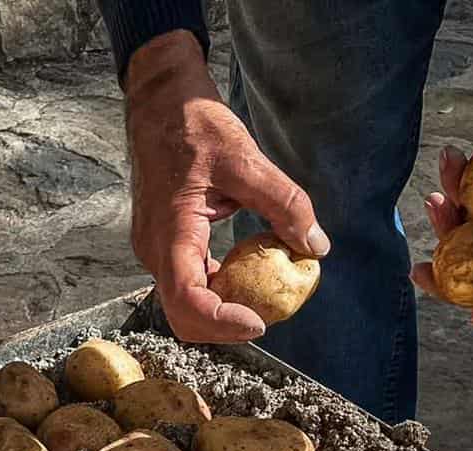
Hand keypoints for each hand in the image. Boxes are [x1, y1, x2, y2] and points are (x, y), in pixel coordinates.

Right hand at [124, 30, 328, 342]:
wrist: (160, 102)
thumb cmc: (195, 125)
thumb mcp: (246, 160)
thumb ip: (284, 205)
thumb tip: (316, 246)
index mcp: (169, 232)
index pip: (186, 300)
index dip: (222, 323)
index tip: (260, 322)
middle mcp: (155, 250)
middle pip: (184, 316)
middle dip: (226, 326)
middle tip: (269, 314)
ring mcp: (156, 250)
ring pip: (185, 304)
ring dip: (222, 309)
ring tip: (262, 294)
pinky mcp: (164, 245)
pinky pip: (188, 281)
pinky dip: (217, 288)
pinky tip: (246, 271)